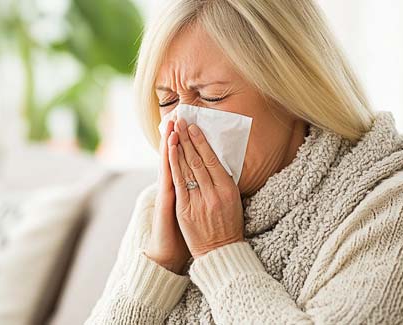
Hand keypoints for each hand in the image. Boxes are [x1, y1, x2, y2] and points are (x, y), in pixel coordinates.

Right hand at [144, 117, 191, 274]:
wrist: (170, 252)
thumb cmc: (187, 232)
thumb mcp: (193, 210)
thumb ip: (198, 194)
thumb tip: (211, 182)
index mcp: (182, 187)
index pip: (184, 160)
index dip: (185, 142)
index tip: (188, 124)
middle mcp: (173, 186)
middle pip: (175, 156)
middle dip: (177, 135)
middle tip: (176, 114)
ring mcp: (169, 190)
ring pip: (170, 161)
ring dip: (171, 141)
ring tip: (171, 123)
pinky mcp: (167, 197)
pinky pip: (169, 173)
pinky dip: (170, 157)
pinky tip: (171, 144)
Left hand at [168, 117, 244, 257]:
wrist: (219, 251)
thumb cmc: (228, 225)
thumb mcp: (233, 201)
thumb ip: (224, 182)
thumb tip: (216, 161)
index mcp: (228, 189)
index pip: (213, 160)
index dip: (202, 142)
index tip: (194, 127)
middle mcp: (214, 193)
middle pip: (198, 160)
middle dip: (188, 138)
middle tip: (181, 121)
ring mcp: (199, 201)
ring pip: (187, 169)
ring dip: (179, 147)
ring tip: (173, 131)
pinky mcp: (185, 209)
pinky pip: (178, 184)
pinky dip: (173, 166)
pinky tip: (169, 153)